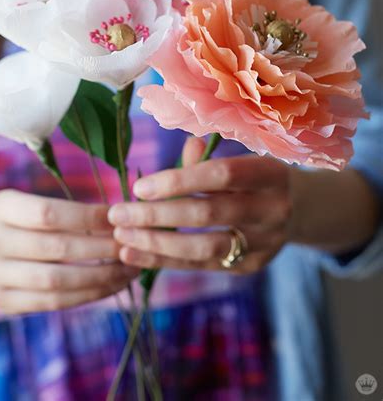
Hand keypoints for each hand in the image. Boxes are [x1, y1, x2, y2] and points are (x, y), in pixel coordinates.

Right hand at [0, 189, 136, 313]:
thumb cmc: (25, 219)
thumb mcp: (35, 202)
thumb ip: (70, 209)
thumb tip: (123, 217)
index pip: (49, 213)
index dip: (88, 217)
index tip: (119, 218)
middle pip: (56, 248)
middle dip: (101, 247)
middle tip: (133, 244)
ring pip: (57, 281)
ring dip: (101, 276)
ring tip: (129, 269)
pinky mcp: (3, 302)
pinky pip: (54, 302)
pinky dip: (89, 294)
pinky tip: (113, 284)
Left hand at [108, 137, 292, 273]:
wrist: (299, 208)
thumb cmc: (255, 175)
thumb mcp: (242, 156)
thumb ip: (209, 156)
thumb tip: (185, 149)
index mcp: (269, 173)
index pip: (222, 175)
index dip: (179, 180)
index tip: (139, 187)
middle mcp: (271, 209)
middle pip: (209, 214)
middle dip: (158, 215)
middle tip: (117, 213)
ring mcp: (263, 242)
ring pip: (205, 247)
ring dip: (158, 244)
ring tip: (121, 237)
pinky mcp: (249, 266)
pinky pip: (201, 265)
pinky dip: (164, 261)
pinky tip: (132, 255)